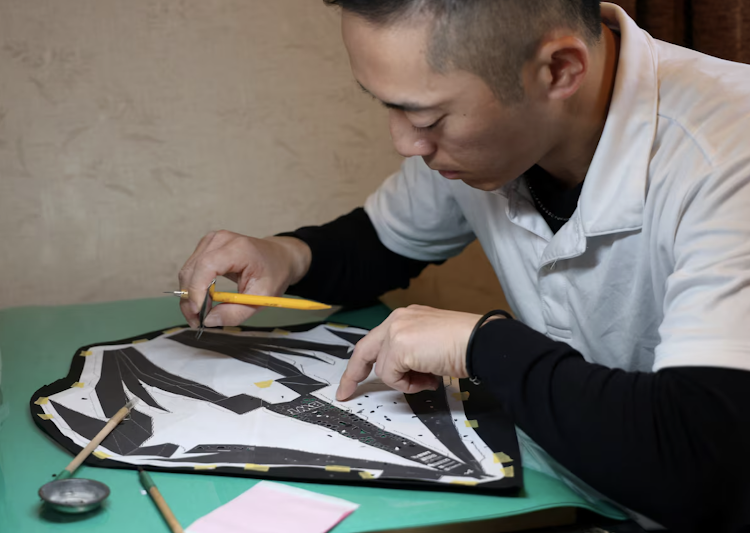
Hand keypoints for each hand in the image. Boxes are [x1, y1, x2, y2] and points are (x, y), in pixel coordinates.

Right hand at [177, 231, 310, 327]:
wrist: (279, 257)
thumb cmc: (274, 274)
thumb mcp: (262, 298)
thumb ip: (236, 313)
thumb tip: (208, 320)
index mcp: (239, 248)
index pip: (207, 266)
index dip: (197, 290)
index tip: (199, 313)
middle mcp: (221, 239)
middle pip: (192, 270)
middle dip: (190, 299)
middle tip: (198, 321)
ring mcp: (211, 240)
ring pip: (187, 271)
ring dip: (189, 296)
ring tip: (201, 314)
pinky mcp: (206, 246)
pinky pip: (191, 269)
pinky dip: (193, 288)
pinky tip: (203, 300)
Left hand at [336, 305, 485, 400]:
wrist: (480, 341)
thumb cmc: (467, 344)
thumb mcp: (432, 344)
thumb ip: (412, 353)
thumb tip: (407, 373)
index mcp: (407, 317)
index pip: (377, 339)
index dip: (364, 360)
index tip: (354, 377)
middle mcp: (398, 319)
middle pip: (364, 350)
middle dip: (353, 375)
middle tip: (345, 393)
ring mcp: (396, 331)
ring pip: (383, 368)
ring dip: (405, 381)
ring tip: (429, 377)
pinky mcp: (398, 346)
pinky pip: (391, 376)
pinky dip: (408, 384)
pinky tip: (428, 377)